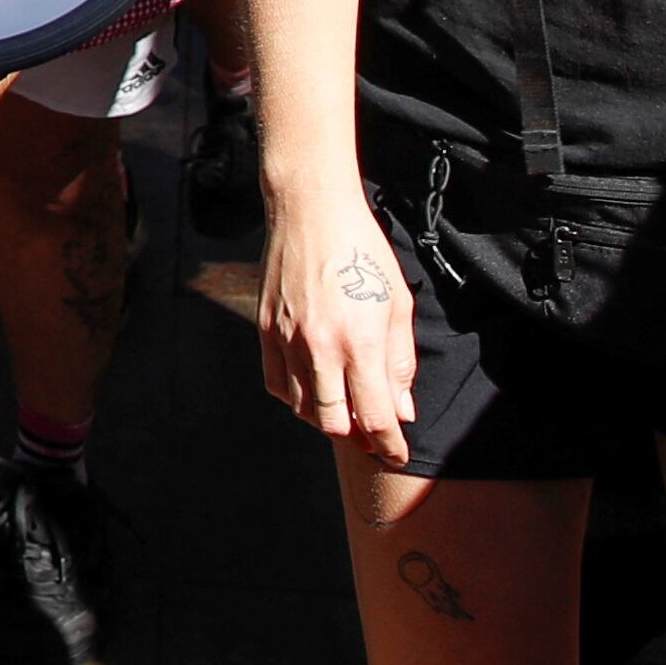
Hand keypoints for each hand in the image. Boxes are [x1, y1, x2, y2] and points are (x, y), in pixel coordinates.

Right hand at [256, 183, 417, 466]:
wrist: (310, 211)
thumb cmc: (362, 250)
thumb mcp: (398, 303)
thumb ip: (400, 361)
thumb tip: (401, 408)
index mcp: (359, 341)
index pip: (374, 416)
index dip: (388, 444)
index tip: (396, 454)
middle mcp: (319, 346)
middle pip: (333, 423)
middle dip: (357, 437)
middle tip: (373, 435)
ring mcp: (286, 339)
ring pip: (302, 408)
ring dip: (327, 418)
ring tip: (345, 408)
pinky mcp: (264, 329)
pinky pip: (277, 383)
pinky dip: (296, 397)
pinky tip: (314, 387)